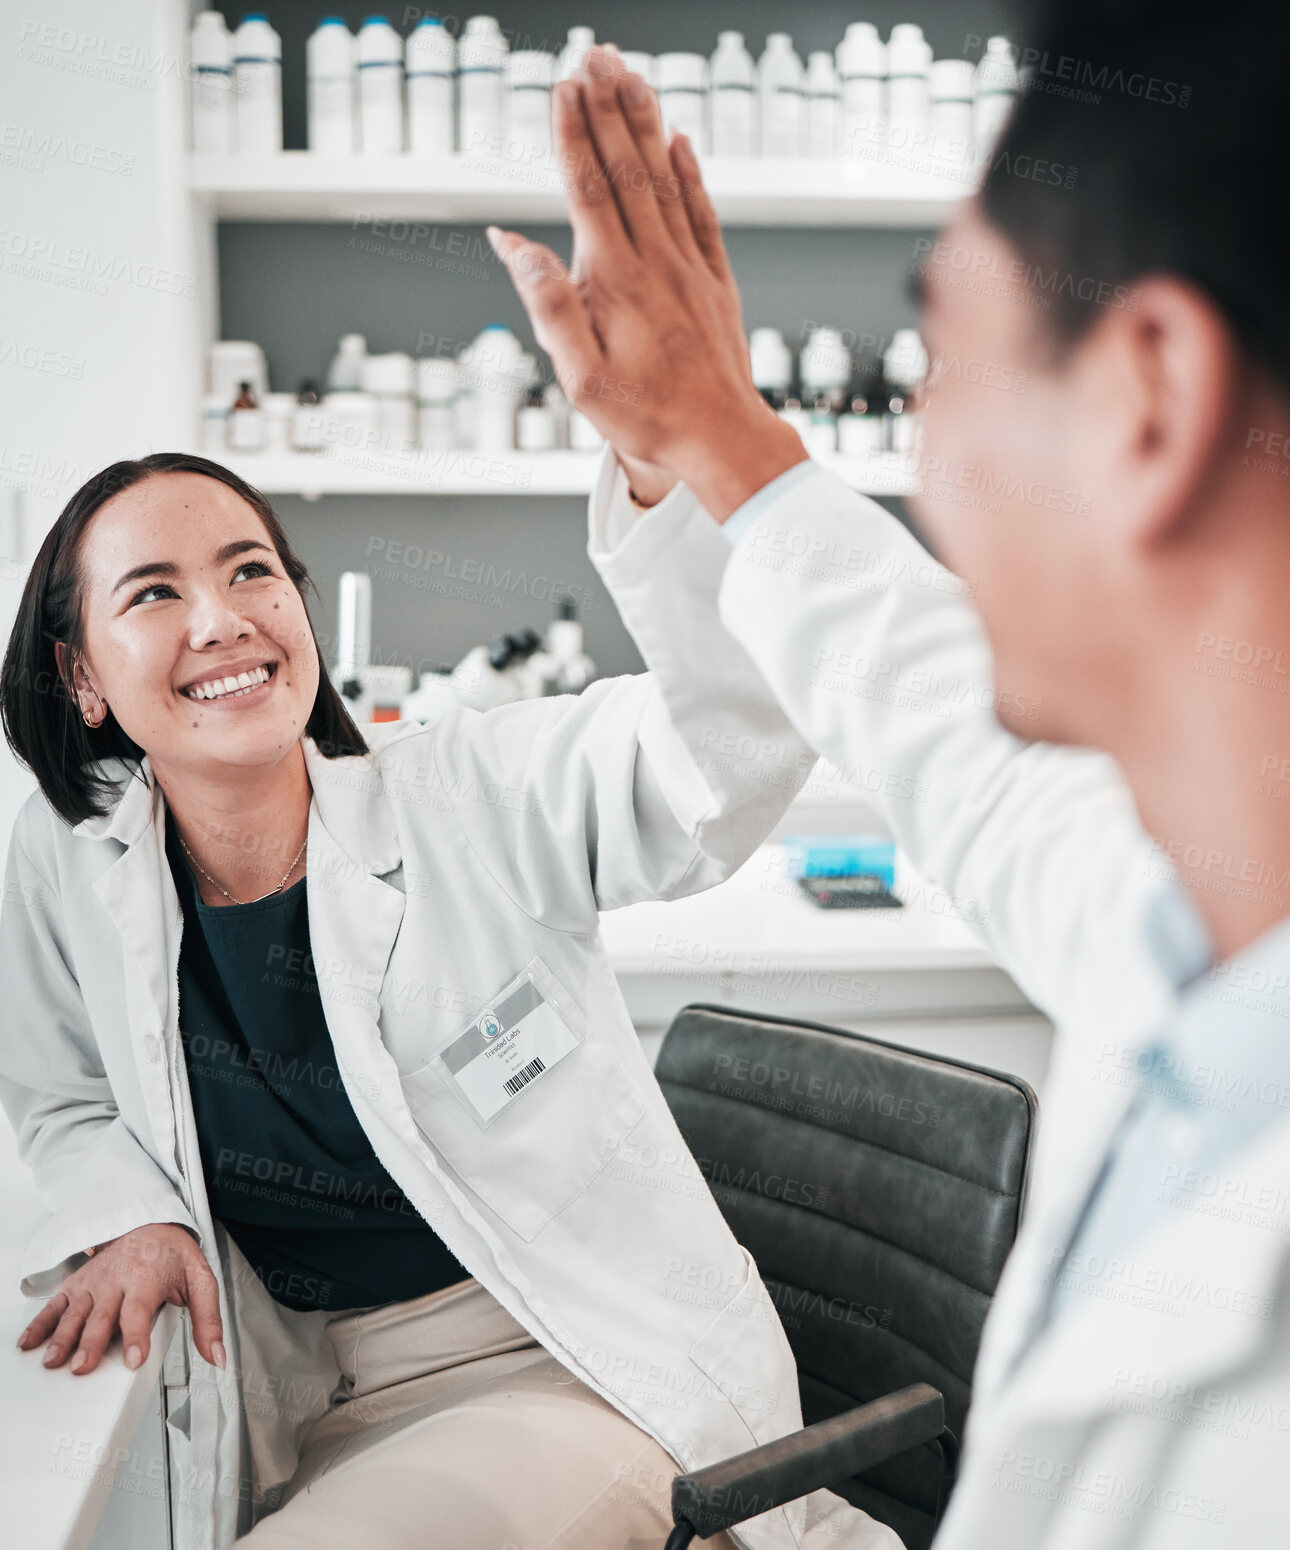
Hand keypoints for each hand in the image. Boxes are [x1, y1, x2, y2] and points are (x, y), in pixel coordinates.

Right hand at [16, 1222, 224, 1376]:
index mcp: (147, 1280)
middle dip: (91, 1343)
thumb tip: (217, 1356)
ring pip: (75, 1313)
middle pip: (102, 1317)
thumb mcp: (201, 1280)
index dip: (137, 1336)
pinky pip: (55, 1305)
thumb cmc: (173, 1256)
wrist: (148, 1224)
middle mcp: (116, 1281)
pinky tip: (29, 1344)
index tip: (135, 1359)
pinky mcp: (77, 1285)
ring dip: (61, 1337)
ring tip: (52, 1361)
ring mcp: (93, 1283)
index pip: (141, 1311)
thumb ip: (209, 1320)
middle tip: (82, 1367)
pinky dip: (40, 1323)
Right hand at [488, 46, 807, 521]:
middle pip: (627, 169)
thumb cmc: (647, 416)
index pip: (588, 191)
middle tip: (592, 55)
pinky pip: (702, 212)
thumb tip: (514, 245)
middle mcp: (657, 262)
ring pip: (666, 178)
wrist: (721, 438)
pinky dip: (690, 170)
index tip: (562, 88)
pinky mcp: (716, 281)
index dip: (573, 136)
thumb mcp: (580, 376)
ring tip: (628, 73)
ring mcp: (691, 267)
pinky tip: (679, 138)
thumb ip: (548, 306)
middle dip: (606, 107)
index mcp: (616, 282)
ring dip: (644, 122)